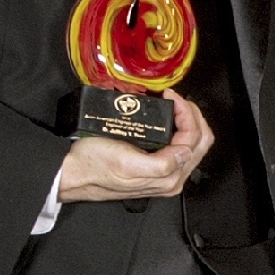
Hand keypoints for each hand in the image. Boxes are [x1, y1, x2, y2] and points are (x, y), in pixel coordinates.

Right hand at [56, 92, 215, 202]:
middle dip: (191, 114)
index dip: (186, 113)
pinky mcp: (156, 166)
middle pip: (200, 141)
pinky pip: (179, 144)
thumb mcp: (125, 164)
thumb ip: (161, 164)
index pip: (194, 139)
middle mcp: (171, 178)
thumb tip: (185, 152)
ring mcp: (165, 173)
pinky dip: (178, 126)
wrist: (74, 172)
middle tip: (174, 98)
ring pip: (192, 142)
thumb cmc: (93, 167)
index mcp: (168, 178)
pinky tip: (167, 116)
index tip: (170, 96)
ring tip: (172, 103)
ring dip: (186, 119)